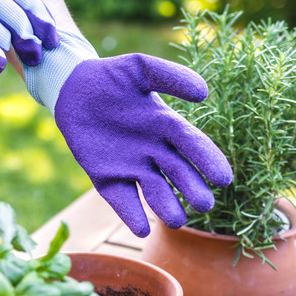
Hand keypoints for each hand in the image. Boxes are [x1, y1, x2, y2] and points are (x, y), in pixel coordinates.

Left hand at [24, 30, 232, 236]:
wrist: (72, 88)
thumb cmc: (111, 77)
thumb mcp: (139, 68)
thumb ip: (169, 76)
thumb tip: (203, 92)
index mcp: (167, 126)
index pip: (193, 145)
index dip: (208, 161)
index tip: (223, 178)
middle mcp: (154, 151)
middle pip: (178, 173)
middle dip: (191, 189)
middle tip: (204, 204)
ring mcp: (131, 167)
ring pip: (154, 192)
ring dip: (166, 207)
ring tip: (175, 220)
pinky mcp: (106, 178)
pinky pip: (121, 199)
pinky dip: (131, 214)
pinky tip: (140, 227)